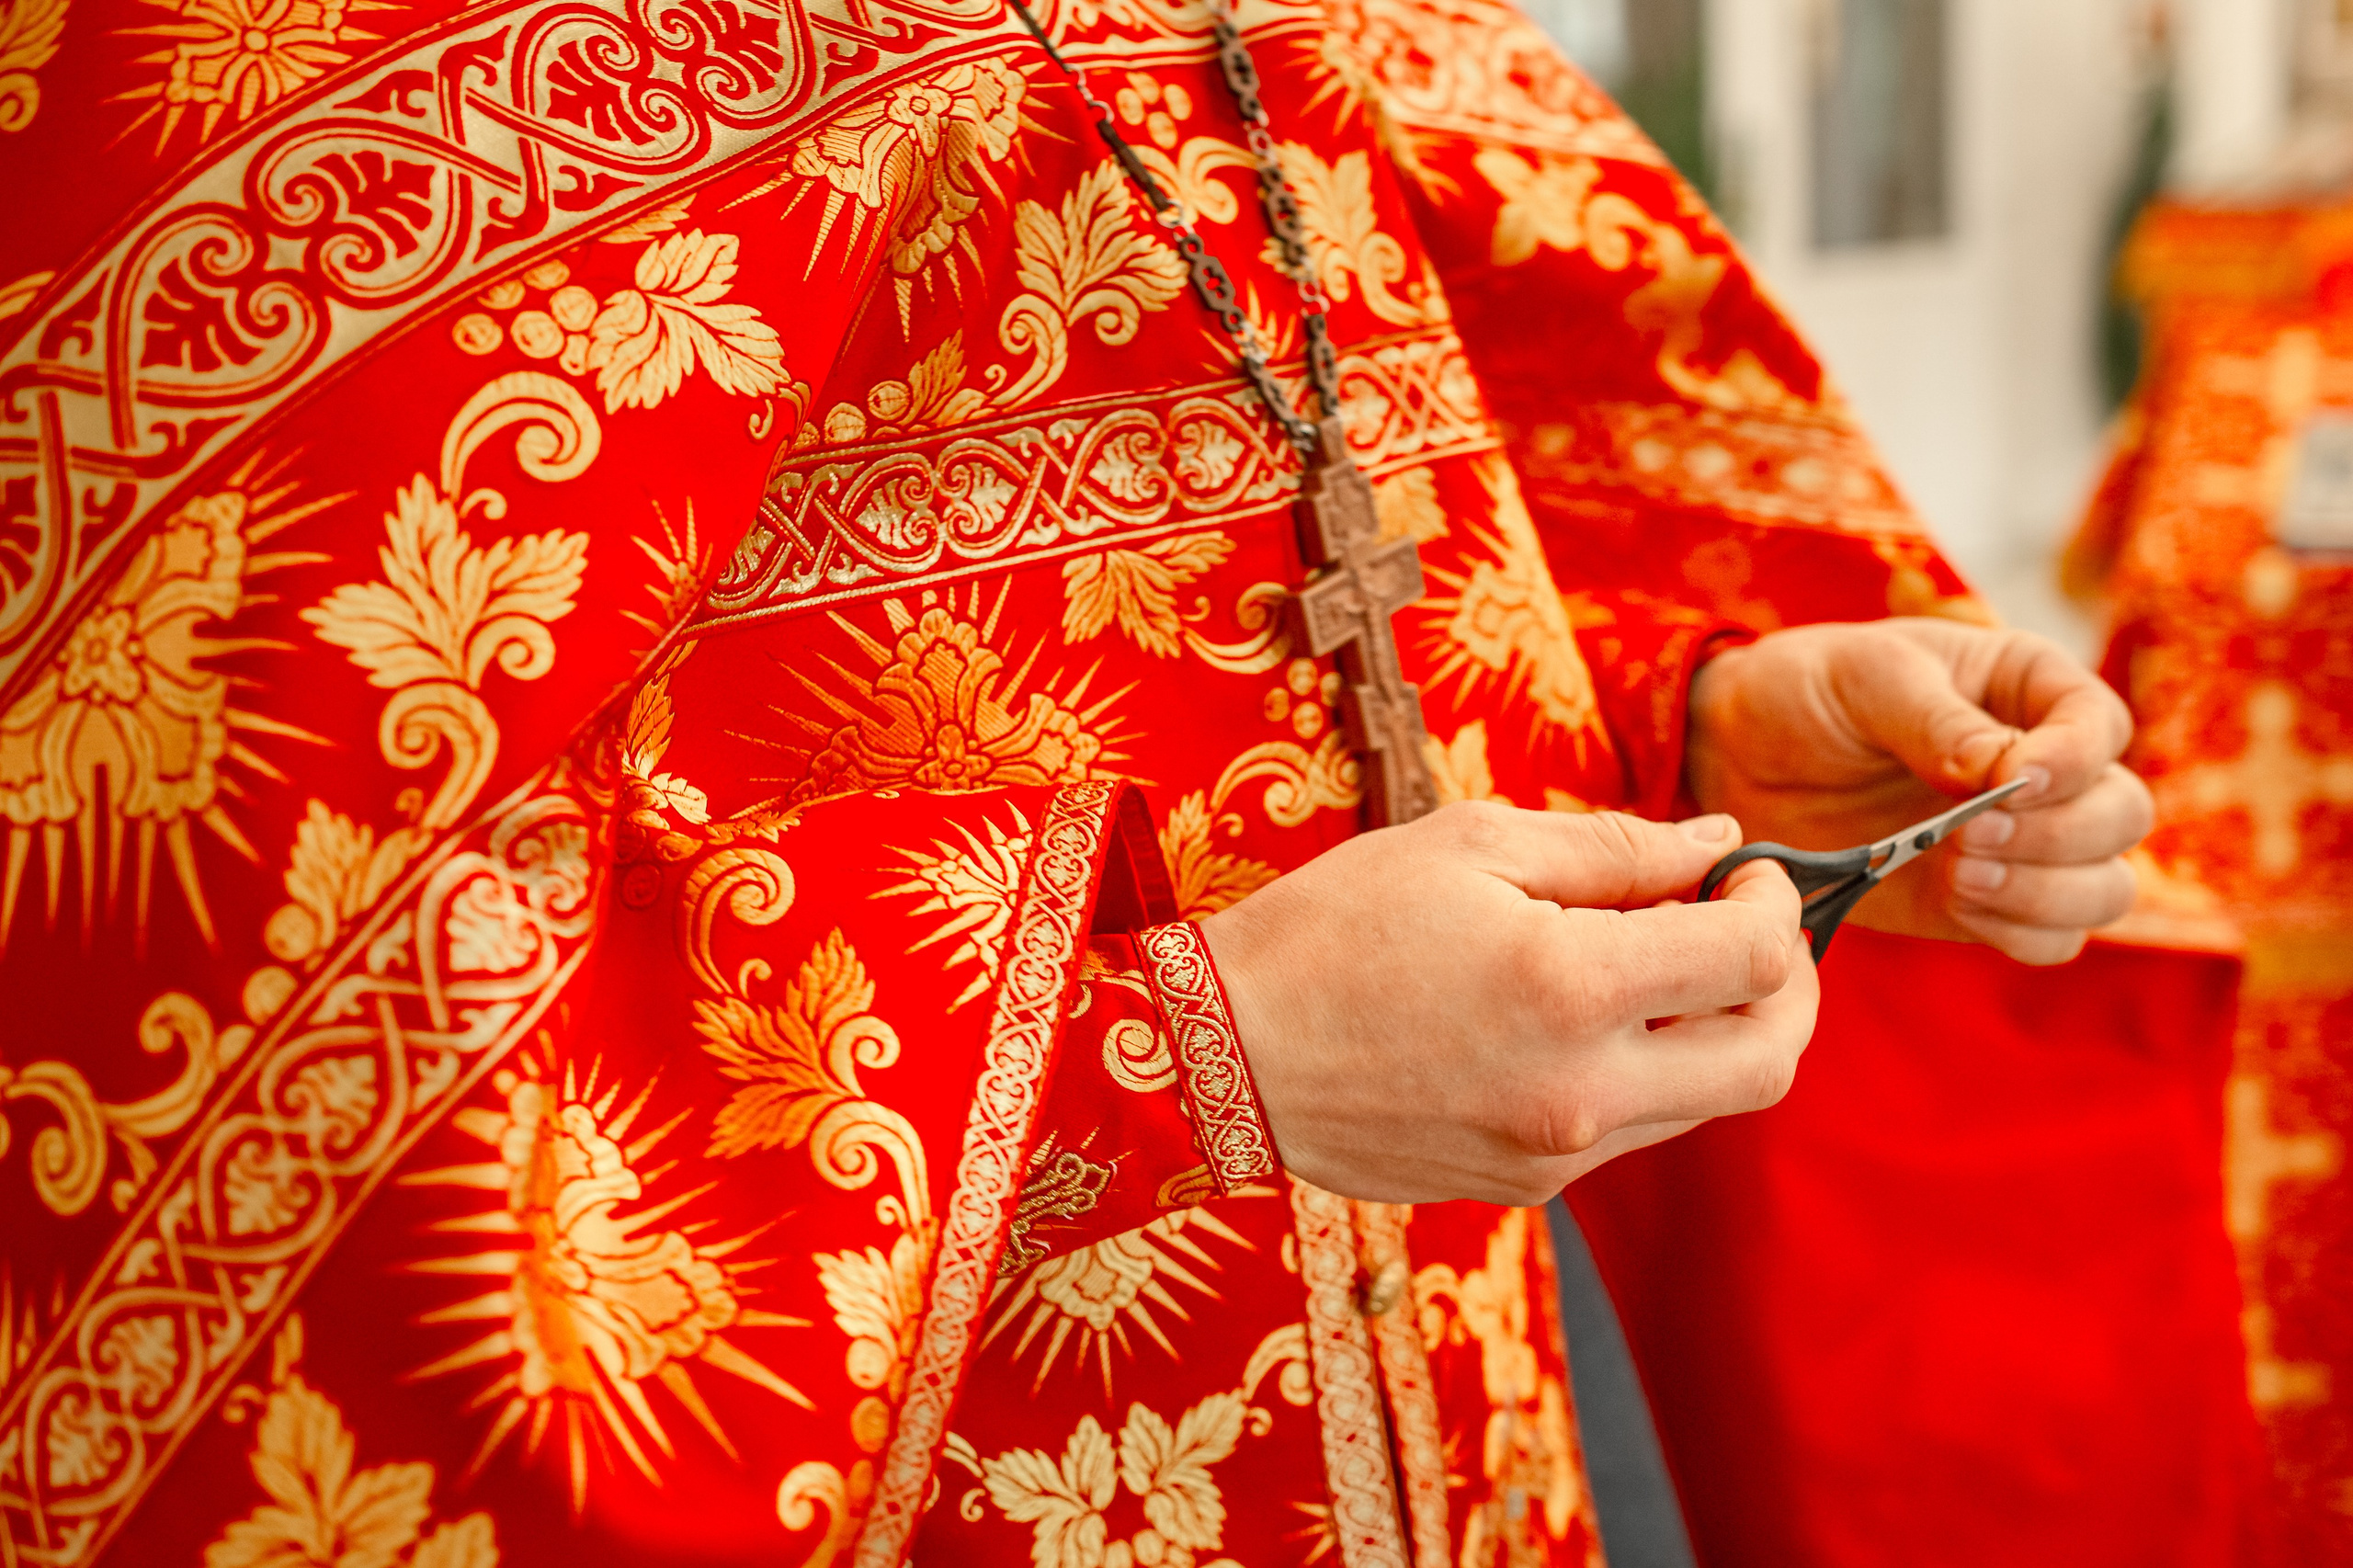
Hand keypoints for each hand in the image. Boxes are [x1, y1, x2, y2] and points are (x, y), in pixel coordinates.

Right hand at [1196, 803, 1816, 1204]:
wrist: (1226, 1054)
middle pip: (1771, 1059)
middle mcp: (1582, 1090)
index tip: (1744, 868)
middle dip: (1791, 985)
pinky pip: (1632, 1132)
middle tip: (1756, 928)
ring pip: (1710, 1104)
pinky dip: (1646, 1072)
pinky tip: (1586, 1019)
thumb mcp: (1469, 844)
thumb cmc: (1333, 928)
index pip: (1754, 957)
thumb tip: (1717, 842)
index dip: (1773, 901)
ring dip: (1721, 1032)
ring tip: (1666, 965)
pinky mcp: (1526, 1188)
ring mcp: (1557, 1155)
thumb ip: (1612, 847)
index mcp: (1572, 987)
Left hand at [1685, 618, 2151, 964]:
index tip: (2017, 780)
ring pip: (2105, 888)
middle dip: (2061, 836)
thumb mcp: (1865, 676)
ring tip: (1961, 875)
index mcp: (2030, 688)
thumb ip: (1936, 721)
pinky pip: (2050, 939)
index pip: (2101, 727)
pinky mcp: (1986, 902)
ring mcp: (2022, 842)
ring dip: (2047, 893)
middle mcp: (2046, 769)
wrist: (1741, 756)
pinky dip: (2020, 932)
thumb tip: (2004, 772)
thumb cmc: (1808, 690)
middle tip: (1971, 836)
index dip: (2076, 761)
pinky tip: (1959, 904)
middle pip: (2122, 815)